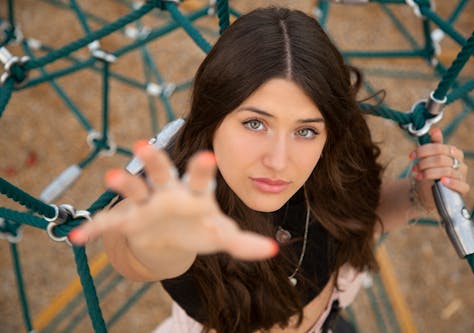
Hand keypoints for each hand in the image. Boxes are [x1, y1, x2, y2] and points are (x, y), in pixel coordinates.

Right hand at [69, 140, 277, 260]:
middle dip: (154, 160)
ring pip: (134, 188)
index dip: (202, 169)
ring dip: (123, 183)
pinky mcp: (129, 220)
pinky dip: (95, 229)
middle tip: (142, 145)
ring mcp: (147, 204)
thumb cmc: (200, 228)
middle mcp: (169, 191)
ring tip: (111, 177)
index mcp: (194, 193)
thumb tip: (273, 250)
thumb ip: (244, 243)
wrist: (173, 237)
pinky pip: (110, 223)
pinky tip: (78, 238)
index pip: (200, 178)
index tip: (207, 155)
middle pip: (161, 172)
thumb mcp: (221, 235)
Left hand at [409, 128, 469, 210]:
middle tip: (414, 168)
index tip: (411, 156)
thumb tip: (435, 130)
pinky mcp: (463, 189)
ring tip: (418, 176)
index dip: (423, 151)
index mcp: (454, 152)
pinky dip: (451, 182)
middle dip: (424, 163)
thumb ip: (434, 145)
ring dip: (429, 173)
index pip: (439, 148)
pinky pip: (461, 185)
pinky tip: (442, 181)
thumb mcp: (429, 158)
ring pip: (446, 171)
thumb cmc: (430, 172)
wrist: (429, 192)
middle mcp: (460, 163)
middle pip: (441, 159)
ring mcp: (462, 176)